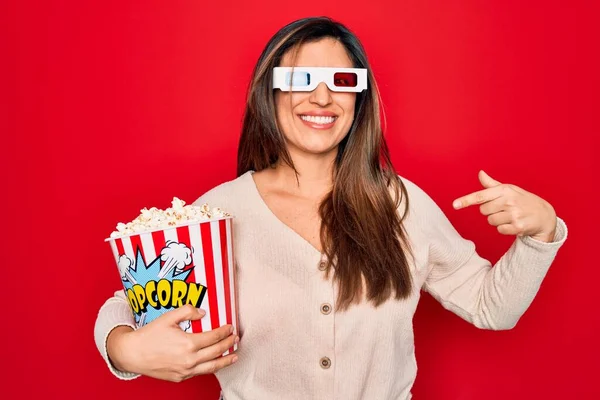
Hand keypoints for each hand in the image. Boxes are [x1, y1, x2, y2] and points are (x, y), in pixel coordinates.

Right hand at [107, 304, 238, 381]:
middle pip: (216, 352)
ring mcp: (185, 371)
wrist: (132, 354)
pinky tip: (214, 363)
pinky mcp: (180, 378)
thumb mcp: (168, 317)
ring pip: (212, 367)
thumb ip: (187, 311)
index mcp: (188, 344)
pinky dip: (210, 368)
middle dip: (229, 344)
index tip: (230, 327)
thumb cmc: (149, 335)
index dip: (225, 332)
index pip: (214, 337)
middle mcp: (189, 360)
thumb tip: (203, 313)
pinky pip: (199, 373)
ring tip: (234, 356)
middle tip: (236, 338)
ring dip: (225, 361)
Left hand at [452, 170, 556, 241]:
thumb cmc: (522, 200)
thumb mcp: (509, 190)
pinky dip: (504, 229)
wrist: (544, 215)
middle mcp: (508, 201)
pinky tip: (514, 224)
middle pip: (483, 211)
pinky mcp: (518, 226)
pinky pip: (499, 230)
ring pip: (490, 221)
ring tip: (510, 217)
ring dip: (498, 221)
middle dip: (491, 211)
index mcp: (504, 190)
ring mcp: (514, 214)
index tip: (454, 205)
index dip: (466, 200)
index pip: (481, 196)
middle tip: (504, 209)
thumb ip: (491, 185)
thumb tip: (480, 173)